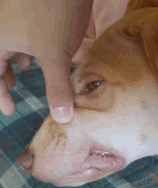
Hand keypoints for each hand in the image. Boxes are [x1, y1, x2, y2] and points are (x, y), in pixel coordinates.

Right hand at [0, 0, 93, 122]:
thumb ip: (58, 88)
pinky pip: (20, 30)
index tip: (9, 110)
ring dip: (16, 60)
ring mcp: (12, 15)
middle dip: (5, 78)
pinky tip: (35, 48)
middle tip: (13, 92)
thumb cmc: (53, 9)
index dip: (0, 96)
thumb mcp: (55, 55)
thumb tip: (63, 119)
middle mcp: (1, 26)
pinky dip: (27, 44)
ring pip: (9, 44)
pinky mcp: (28, 10)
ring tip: (24, 70)